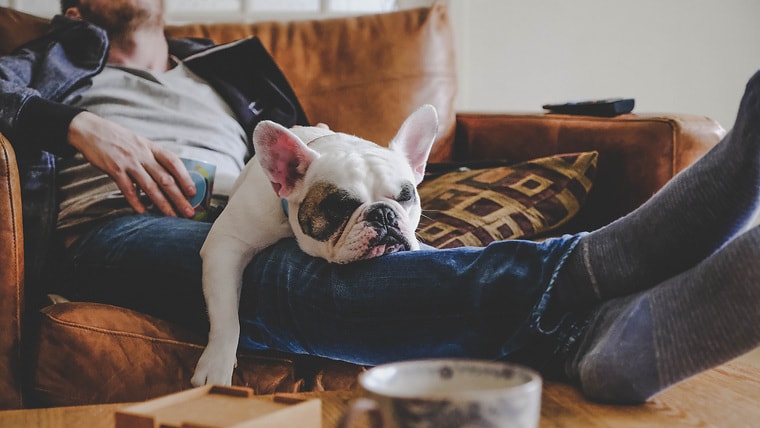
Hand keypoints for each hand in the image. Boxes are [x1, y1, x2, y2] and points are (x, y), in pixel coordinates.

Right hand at [67, 111, 196, 217]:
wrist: (89, 130)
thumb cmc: (117, 138)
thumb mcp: (139, 143)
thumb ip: (152, 157)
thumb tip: (169, 176)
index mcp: (151, 147)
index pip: (174, 162)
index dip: (185, 177)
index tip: (193, 192)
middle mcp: (143, 154)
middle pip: (165, 178)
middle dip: (179, 197)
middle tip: (188, 212)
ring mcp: (129, 162)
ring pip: (150, 187)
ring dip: (163, 204)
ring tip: (171, 216)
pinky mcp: (114, 169)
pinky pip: (128, 189)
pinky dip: (136, 202)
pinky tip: (143, 212)